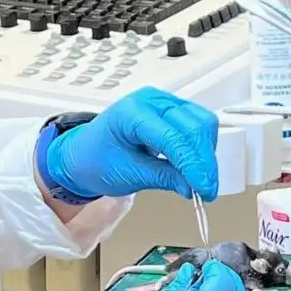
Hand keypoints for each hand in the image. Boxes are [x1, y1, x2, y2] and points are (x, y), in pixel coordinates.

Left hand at [46, 87, 218, 200]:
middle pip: (194, 126)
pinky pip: (197, 123)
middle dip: (204, 161)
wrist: (83, 153)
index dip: (194, 165)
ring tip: (200, 179)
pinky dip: (202, 146)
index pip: (174, 137)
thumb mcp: (128, 174)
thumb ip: (163, 178)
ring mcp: (163, 102)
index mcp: (132, 112)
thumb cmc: (95, 159)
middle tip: (207, 189)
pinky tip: (197, 165)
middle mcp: (150, 101)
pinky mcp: (172, 110)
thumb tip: (193, 186)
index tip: (204, 188)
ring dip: (206, 153)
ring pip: (201, 122)